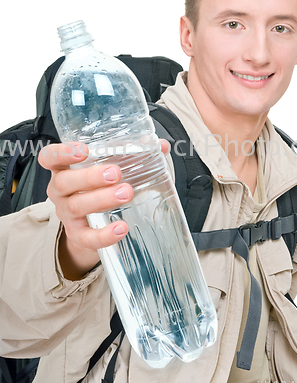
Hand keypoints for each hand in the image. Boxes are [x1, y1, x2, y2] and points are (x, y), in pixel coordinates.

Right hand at [38, 140, 169, 279]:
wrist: (91, 224)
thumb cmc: (100, 186)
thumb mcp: (110, 167)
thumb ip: (132, 153)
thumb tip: (160, 145)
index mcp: (64, 169)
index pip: (50, 157)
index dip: (61, 153)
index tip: (83, 150)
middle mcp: (60, 190)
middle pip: (64, 182)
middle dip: (90, 177)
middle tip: (116, 173)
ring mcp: (66, 213)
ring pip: (76, 206)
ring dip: (101, 199)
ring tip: (126, 193)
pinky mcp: (77, 235)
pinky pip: (86, 237)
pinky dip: (104, 234)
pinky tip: (121, 228)